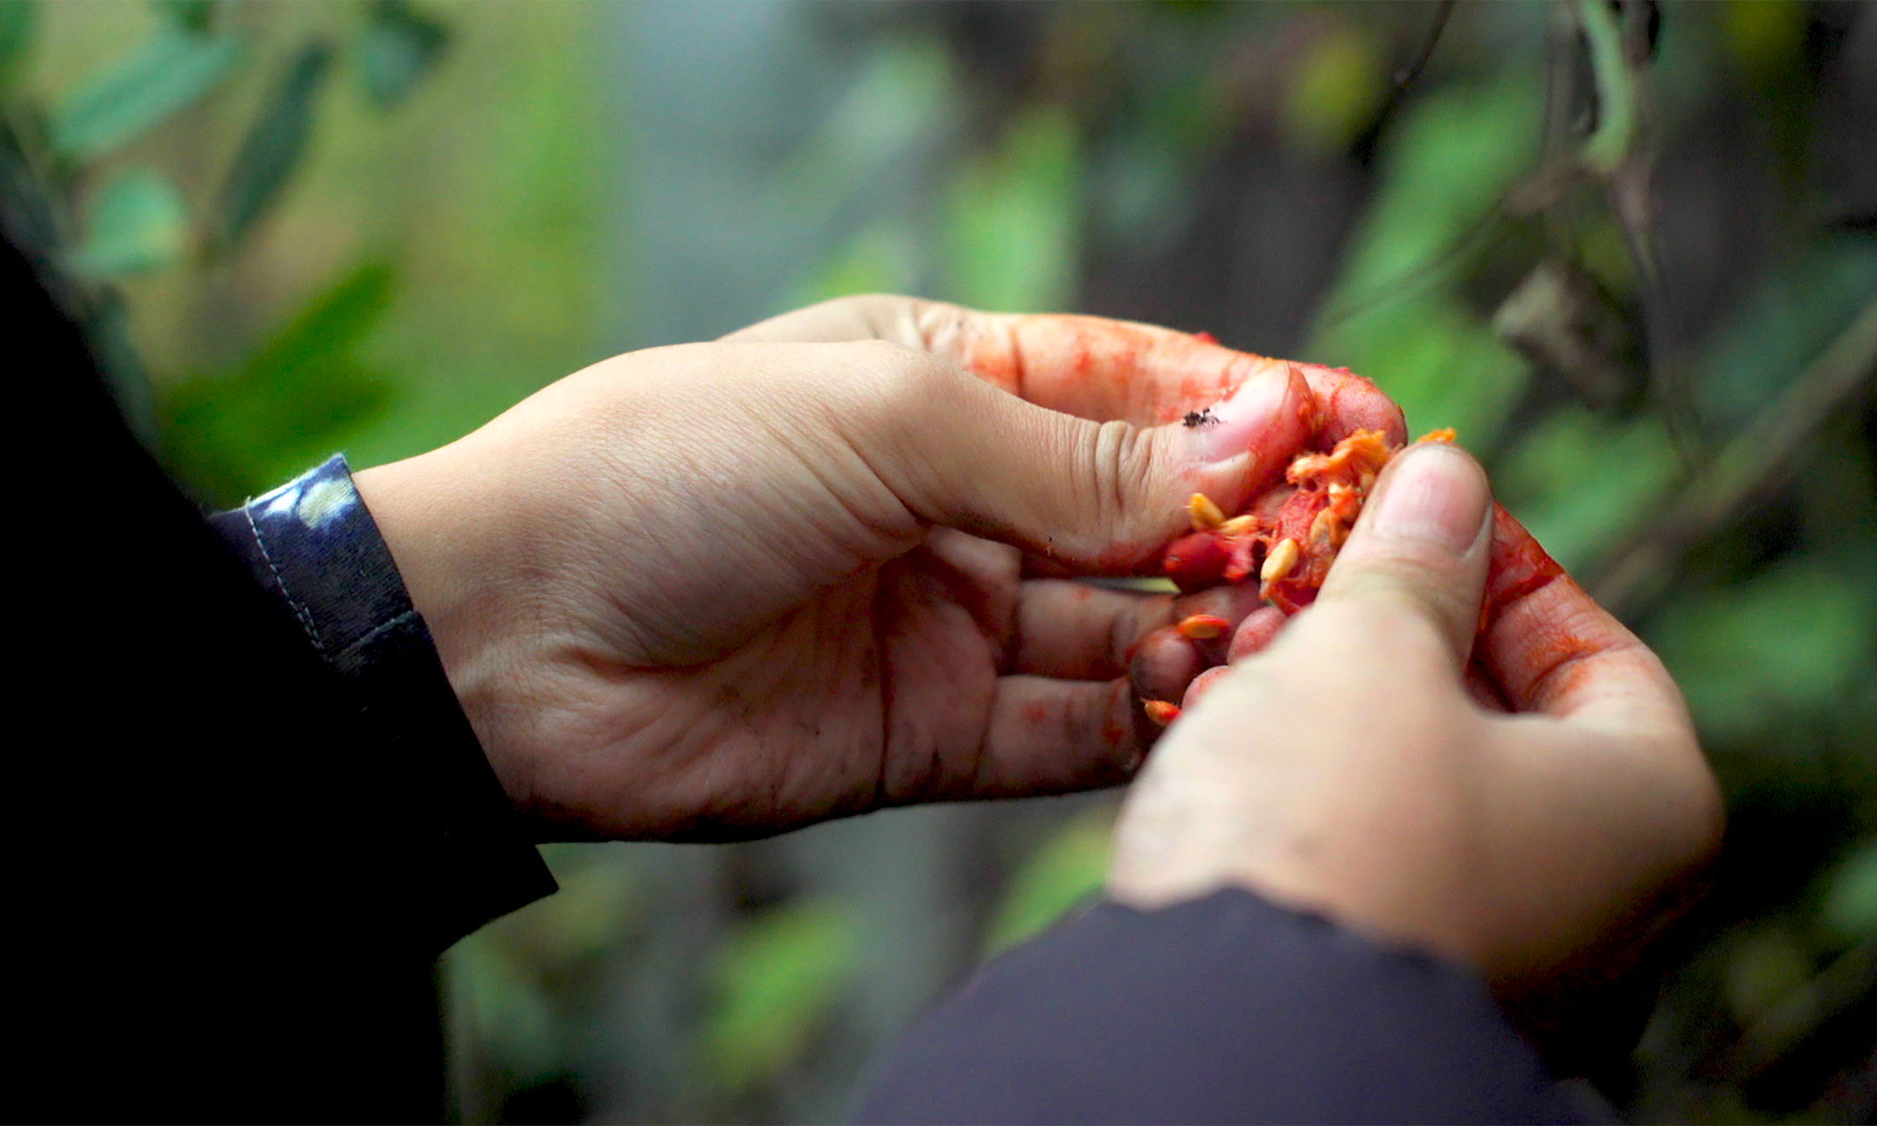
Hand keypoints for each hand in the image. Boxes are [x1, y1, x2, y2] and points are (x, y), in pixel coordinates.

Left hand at [354, 296, 1403, 840]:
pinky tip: (1219, 710)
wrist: (512, 636)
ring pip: (1120, 628)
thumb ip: (1079, 457)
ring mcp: (944, 619)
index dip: (1249, 402)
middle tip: (1361, 547)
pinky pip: (1065, 731)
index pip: (1132, 385)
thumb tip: (1259, 437)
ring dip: (1214, 633)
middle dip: (1250, 528)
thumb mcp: (894, 424)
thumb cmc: (678, 469)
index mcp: (941, 383)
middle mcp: (954, 501)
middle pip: (1142, 515)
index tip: (1365, 421)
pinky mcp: (926, 733)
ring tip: (1310, 638)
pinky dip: (1144, 724)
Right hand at [1106, 441, 1722, 1064]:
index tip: (1420, 518)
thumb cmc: (1335, 828)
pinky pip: (1367, 863)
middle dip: (1393, 636)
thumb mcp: (1369, 653)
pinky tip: (1227, 740)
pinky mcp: (1403, 993)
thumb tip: (1448, 480)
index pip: (1600, 652)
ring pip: (1420, 792)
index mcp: (1647, 809)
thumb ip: (1413, 559)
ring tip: (1248, 650)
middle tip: (1317, 579)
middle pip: (1503, 722)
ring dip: (1334, 707)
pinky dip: (1307, 796)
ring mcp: (1508, 963)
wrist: (1229, 1029)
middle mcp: (1603, 907)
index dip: (1501, 566)